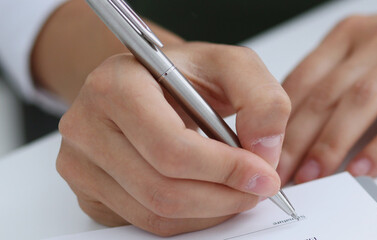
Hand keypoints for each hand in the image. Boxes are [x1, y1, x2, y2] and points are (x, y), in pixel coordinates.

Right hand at [56, 43, 290, 235]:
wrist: (153, 83)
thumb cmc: (188, 75)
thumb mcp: (233, 66)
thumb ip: (262, 99)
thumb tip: (263, 149)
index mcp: (116, 85)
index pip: (171, 148)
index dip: (225, 169)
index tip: (263, 174)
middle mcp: (86, 125)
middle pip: (162, 189)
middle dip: (224, 196)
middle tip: (258, 188)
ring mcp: (80, 164)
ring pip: (155, 214)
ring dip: (211, 212)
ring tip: (238, 190)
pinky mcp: (88, 193)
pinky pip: (146, 223)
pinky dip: (191, 218)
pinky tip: (210, 195)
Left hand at [279, 3, 376, 183]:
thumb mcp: (370, 50)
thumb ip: (334, 79)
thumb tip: (292, 126)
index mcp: (352, 34)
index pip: (305, 78)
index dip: (279, 119)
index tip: (265, 152)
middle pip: (328, 92)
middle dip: (298, 137)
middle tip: (284, 171)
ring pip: (363, 101)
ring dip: (333, 141)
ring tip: (316, 173)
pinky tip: (366, 167)